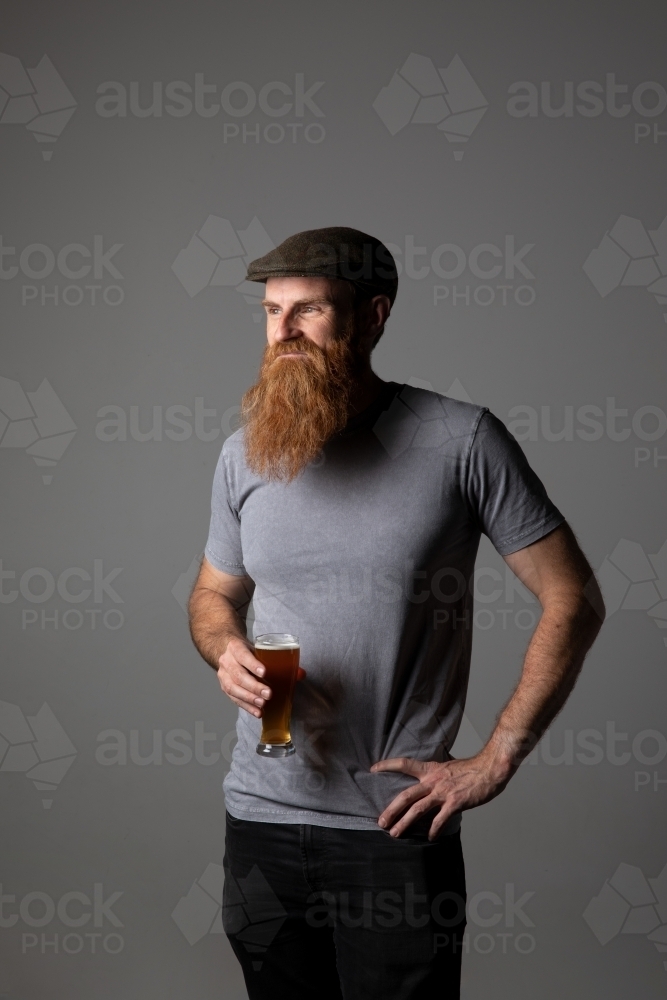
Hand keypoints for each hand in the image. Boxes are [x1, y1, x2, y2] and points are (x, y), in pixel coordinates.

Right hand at [217, 637, 304, 716]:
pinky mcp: (224, 687)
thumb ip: (279, 660)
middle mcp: (226, 661)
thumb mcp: (259, 649)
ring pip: (233, 688)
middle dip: (254, 686)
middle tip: (268, 694)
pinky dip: (246, 706)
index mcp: (235, 647)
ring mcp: (223, 675)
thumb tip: (301, 674)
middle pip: (238, 675)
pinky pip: (234, 699)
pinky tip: (257, 712)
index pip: (242, 655)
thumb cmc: (248, 651)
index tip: (264, 673)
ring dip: (249, 698)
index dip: (252, 664)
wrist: (226, 650)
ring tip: (262, 704)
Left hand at [370, 754, 512, 840]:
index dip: (388, 765)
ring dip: (404, 823)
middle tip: (381, 822)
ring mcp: (444, 792)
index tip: (373, 769)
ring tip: (395, 833)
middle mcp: (434, 781)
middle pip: (406, 795)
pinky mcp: (455, 802)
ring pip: (418, 809)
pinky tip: (429, 836)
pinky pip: (440, 819)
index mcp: (431, 770)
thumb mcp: (449, 766)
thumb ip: (437, 775)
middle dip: (391, 810)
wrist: (490, 768)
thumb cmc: (472, 769)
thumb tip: (429, 782)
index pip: (404, 764)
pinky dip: (433, 829)